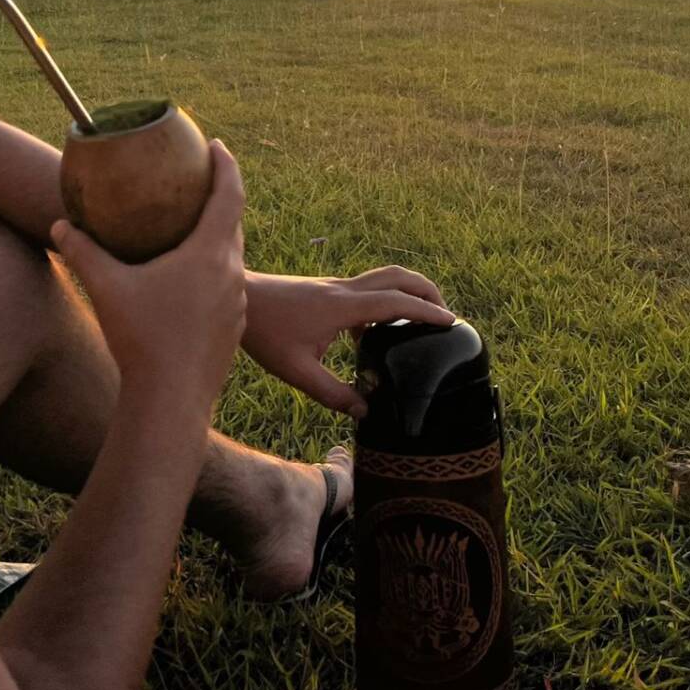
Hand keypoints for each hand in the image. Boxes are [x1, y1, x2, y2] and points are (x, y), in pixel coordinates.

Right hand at [51, 141, 245, 414]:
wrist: (170, 401)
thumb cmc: (141, 338)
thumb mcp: (106, 287)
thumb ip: (82, 251)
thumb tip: (58, 226)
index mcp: (211, 253)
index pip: (230, 194)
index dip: (225, 165)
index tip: (215, 145)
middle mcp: (232, 274)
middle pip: (234, 223)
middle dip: (221, 198)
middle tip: (199, 181)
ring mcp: (236, 304)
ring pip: (231, 258)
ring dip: (217, 237)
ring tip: (192, 228)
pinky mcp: (231, 329)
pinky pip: (226, 287)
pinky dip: (212, 271)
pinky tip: (187, 282)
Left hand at [242, 265, 453, 416]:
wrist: (238, 298)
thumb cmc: (264, 332)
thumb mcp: (297, 372)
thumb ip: (333, 394)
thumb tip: (365, 412)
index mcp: (343, 307)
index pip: (396, 302)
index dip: (427, 311)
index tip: (452, 322)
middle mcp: (344, 290)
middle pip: (399, 276)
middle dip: (428, 291)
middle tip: (445, 316)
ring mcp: (336, 287)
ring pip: (384, 278)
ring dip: (408, 291)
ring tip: (420, 321)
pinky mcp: (327, 290)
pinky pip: (367, 290)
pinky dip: (384, 302)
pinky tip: (375, 335)